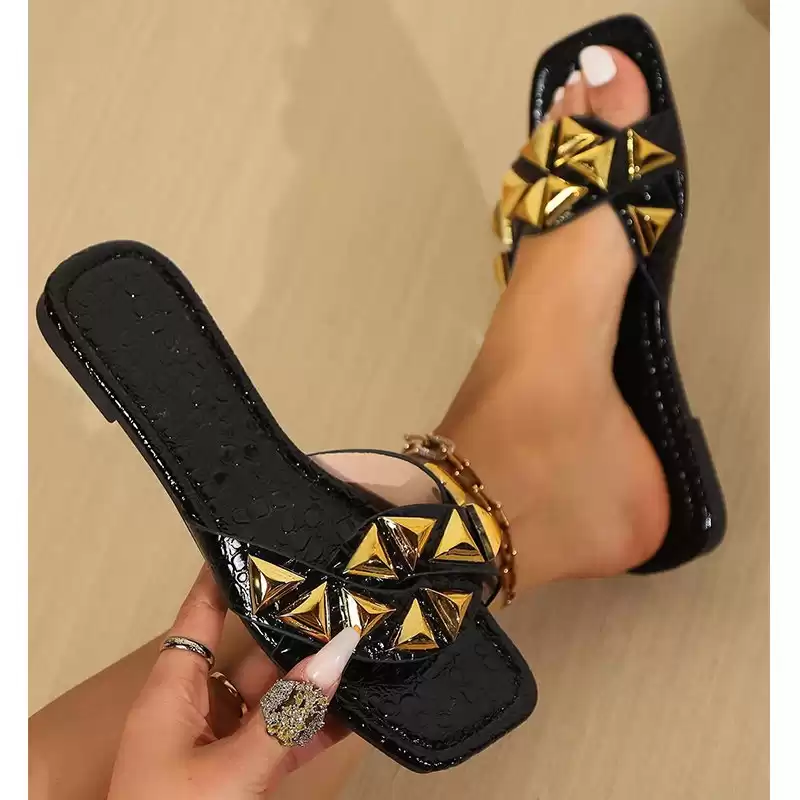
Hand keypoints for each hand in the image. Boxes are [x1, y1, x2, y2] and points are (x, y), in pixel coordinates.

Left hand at [107, 566, 357, 798]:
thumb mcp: (228, 772)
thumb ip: (287, 715)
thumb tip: (339, 653)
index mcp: (174, 688)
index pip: (201, 608)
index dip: (231, 571)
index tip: (274, 536)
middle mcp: (201, 703)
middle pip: (253, 647)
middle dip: (299, 624)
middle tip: (348, 588)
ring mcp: (229, 738)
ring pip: (281, 690)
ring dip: (321, 673)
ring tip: (369, 635)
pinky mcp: (253, 770)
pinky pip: (292, 734)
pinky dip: (324, 721)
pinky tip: (364, 702)